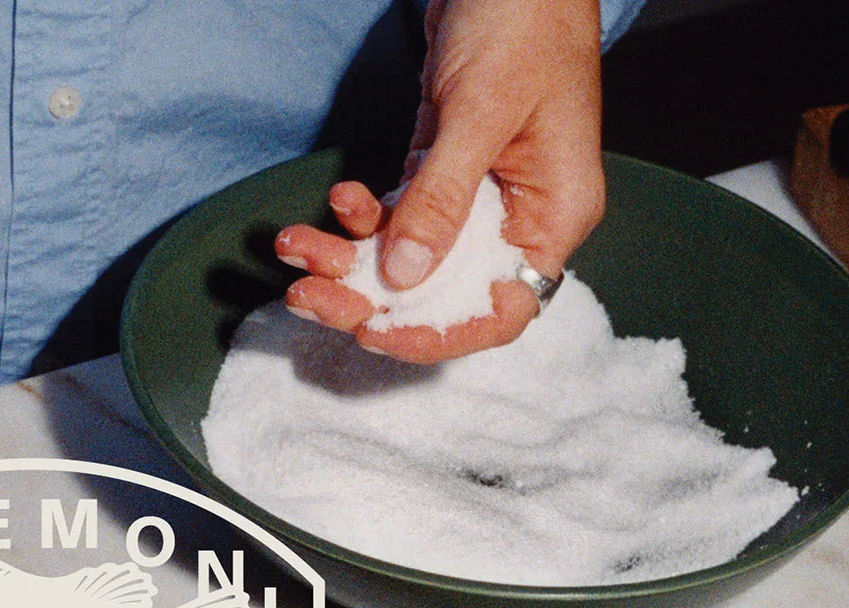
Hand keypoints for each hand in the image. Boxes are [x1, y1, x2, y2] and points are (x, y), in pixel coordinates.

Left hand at [273, 0, 603, 361]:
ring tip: (294, 244)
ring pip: (409, 254)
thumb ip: (441, 197)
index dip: (436, 335)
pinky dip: (360, 213)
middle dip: (367, 297)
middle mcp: (519, 214)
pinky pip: (398, 212)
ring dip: (348, 256)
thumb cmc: (521, 20)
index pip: (500, 309)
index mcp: (553, 214)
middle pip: (441, 290)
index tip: (371, 331)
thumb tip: (404, 276)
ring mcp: (481, 193)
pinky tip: (336, 195)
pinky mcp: (445, 166)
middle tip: (305, 295)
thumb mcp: (478, 112)